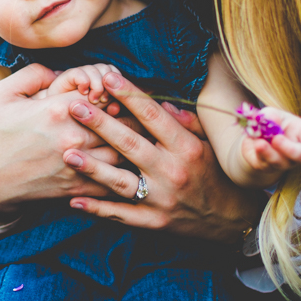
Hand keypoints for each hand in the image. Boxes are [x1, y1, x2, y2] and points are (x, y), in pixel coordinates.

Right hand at [0, 64, 124, 229]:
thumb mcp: (5, 92)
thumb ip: (35, 73)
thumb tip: (61, 72)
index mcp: (58, 108)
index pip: (106, 93)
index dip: (117, 91)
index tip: (119, 92)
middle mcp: (73, 136)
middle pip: (121, 122)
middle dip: (132, 117)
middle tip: (144, 114)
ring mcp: (77, 164)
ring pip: (123, 151)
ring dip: (131, 144)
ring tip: (140, 138)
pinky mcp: (77, 186)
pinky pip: (113, 179)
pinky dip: (124, 171)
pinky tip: (130, 166)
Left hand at [61, 71, 264, 242]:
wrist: (233, 219)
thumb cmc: (217, 174)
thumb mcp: (208, 144)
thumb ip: (186, 123)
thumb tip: (162, 103)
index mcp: (186, 147)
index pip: (153, 116)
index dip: (129, 95)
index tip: (107, 77)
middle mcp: (172, 171)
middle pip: (130, 144)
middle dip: (100, 124)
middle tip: (74, 107)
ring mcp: (162, 199)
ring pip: (121, 181)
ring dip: (92, 168)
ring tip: (68, 153)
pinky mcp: (154, 222)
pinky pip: (121, 214)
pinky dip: (97, 208)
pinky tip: (74, 200)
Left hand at [240, 107, 300, 174]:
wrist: (255, 138)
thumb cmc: (271, 123)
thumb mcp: (271, 114)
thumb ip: (271, 115)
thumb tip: (271, 118)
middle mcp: (298, 151)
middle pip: (300, 155)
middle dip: (289, 148)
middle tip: (277, 139)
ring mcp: (284, 162)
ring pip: (281, 162)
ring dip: (269, 152)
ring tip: (260, 143)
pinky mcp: (267, 167)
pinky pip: (265, 163)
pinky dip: (259, 153)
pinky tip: (256, 144)